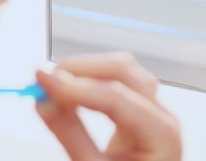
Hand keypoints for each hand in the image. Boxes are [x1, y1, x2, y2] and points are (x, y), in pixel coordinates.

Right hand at [35, 53, 180, 160]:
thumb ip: (70, 135)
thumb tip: (42, 102)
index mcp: (161, 136)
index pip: (116, 97)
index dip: (75, 86)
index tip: (41, 80)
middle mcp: (163, 117)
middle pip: (125, 72)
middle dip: (82, 69)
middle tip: (44, 78)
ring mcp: (155, 113)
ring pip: (124, 71)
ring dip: (87, 70)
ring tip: (53, 83)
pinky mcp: (141, 113)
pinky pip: (120, 83)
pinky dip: (93, 80)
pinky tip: (70, 89)